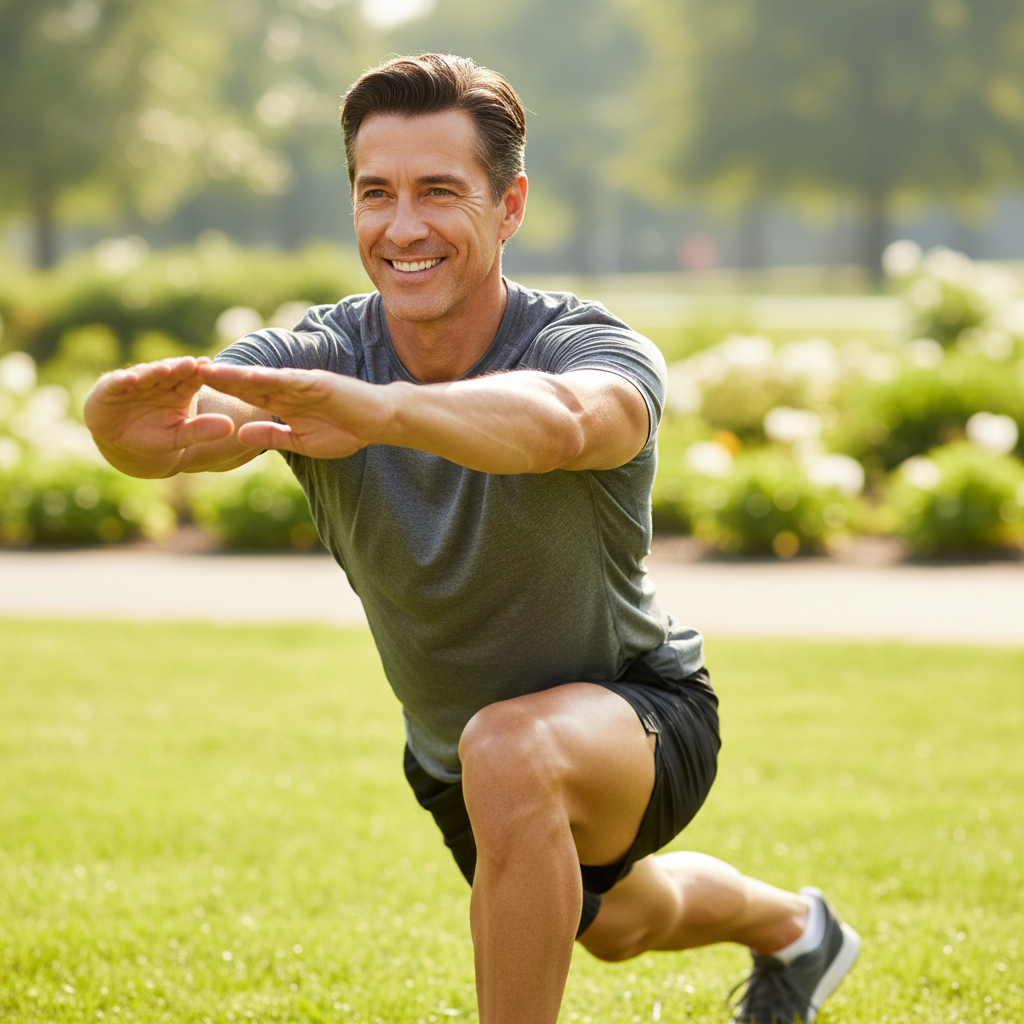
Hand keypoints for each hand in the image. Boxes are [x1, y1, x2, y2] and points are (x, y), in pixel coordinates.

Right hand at [84, 357, 235, 475]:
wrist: (120, 440)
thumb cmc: (153, 436)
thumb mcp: (178, 437)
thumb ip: (201, 431)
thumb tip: (231, 427)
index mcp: (179, 389)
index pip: (192, 378)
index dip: (200, 375)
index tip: (211, 371)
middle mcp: (158, 380)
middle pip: (171, 372)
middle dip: (180, 368)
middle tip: (192, 364)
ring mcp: (135, 381)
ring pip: (146, 374)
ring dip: (154, 371)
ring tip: (165, 370)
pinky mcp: (111, 386)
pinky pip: (117, 383)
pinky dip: (122, 381)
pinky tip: (130, 380)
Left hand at [198, 362, 393, 458]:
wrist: (378, 422)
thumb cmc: (344, 432)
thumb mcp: (301, 442)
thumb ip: (273, 437)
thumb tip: (241, 435)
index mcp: (282, 404)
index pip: (246, 397)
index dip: (221, 395)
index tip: (192, 394)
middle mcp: (287, 389)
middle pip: (246, 384)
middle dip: (218, 379)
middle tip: (186, 372)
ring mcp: (300, 384)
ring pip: (261, 378)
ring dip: (235, 375)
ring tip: (208, 371)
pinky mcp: (316, 384)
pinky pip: (289, 381)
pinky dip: (270, 379)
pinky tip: (249, 379)